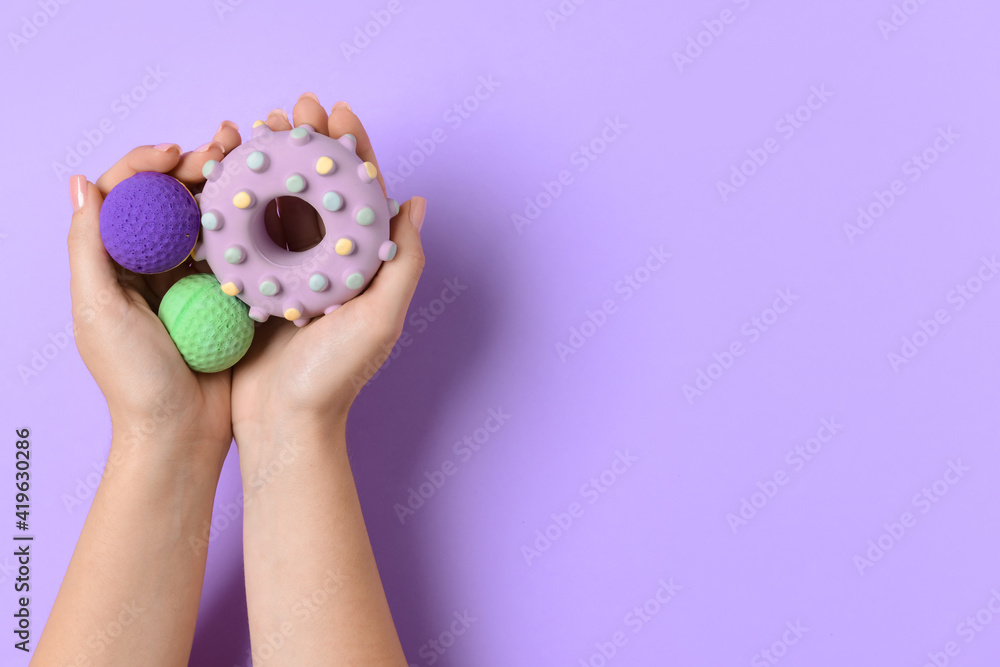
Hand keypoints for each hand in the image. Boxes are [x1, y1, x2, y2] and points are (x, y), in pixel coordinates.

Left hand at [68, 127, 242, 471]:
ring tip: (248, 163)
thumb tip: (79, 182)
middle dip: (193, 166)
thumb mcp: (98, 309)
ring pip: (204, 219)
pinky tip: (266, 207)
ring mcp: (188, 281)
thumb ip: (88, 247)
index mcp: (112, 264)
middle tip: (224, 149)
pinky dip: (247, 226)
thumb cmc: (134, 379)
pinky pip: (234, 251)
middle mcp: (148, 266)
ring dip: (224, 188)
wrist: (181, 433)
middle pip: (167, 200)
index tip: (178, 153)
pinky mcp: (224, 297)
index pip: (122, 196)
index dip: (146, 165)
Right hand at [231, 95, 426, 443]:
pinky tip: (227, 169)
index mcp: (364, 266)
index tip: (338, 111)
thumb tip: (416, 203)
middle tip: (293, 106)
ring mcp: (291, 272)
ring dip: (272, 161)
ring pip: (283, 202)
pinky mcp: (254, 284)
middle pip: (320, 188)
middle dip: (308, 143)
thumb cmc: (335, 377)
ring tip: (258, 124)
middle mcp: (330, 263)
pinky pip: (248, 231)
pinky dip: (241, 198)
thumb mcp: (380, 319)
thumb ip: (404, 262)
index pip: (363, 194)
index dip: (353, 149)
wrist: (283, 425)